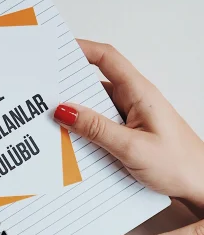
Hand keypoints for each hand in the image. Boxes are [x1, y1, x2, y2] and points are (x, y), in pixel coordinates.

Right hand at [53, 40, 203, 209]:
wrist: (201, 186)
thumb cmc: (179, 165)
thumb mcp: (132, 147)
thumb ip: (96, 128)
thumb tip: (64, 110)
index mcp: (139, 93)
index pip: (107, 58)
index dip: (81, 48)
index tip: (57, 49)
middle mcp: (134, 100)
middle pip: (95, 81)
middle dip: (70, 85)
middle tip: (46, 92)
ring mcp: (131, 116)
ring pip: (96, 105)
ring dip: (77, 112)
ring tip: (56, 122)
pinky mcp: (129, 131)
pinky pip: (101, 123)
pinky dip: (85, 128)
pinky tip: (75, 140)